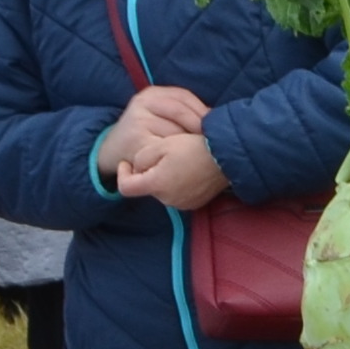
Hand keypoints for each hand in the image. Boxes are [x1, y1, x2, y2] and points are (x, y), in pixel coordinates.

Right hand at [91, 86, 213, 189]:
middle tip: (211, 141)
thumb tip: (217, 119)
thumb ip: (183, 111)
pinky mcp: (138, 143)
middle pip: (182, 113)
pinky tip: (184, 162)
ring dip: (190, 143)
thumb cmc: (145, 133)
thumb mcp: (159, 114)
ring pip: (176, 132)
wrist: (112, 151)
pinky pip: (166, 150)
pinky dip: (177, 156)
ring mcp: (138, 123)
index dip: (203, 111)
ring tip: (200, 152)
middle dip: (199, 128)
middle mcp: (142, 104)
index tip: (215, 126)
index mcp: (150, 93)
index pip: (183, 97)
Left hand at [117, 132, 232, 212]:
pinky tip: (189, 169)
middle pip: (147, 187)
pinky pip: (178, 194)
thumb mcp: (161, 145)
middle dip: (148, 171)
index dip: (122, 174)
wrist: (227, 157)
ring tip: (177, 159)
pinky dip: (178, 183)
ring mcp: (183, 203)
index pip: (125, 187)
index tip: (127, 163)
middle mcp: (168, 199)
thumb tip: (138, 167)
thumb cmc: (194, 147)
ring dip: (164, 177)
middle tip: (161, 153)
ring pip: (163, 190)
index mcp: (156, 184)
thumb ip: (141, 158)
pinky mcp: (195, 203)